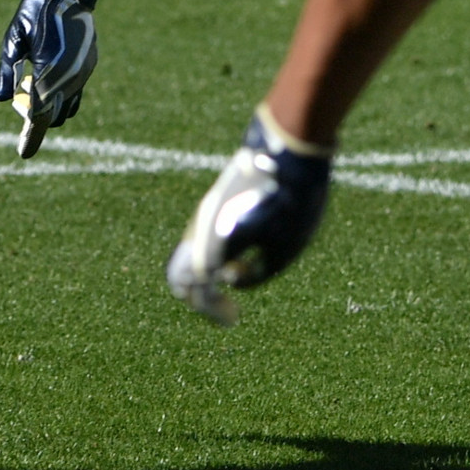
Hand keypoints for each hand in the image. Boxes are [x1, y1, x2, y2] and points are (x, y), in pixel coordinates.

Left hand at [0, 0, 98, 156]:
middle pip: (54, 115)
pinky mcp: (89, 64)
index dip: (31, 137)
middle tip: (21, 91)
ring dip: (50, 104)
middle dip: (36, 115)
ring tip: (32, 78)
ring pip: (67, 105)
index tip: (23, 155)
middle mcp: (71, 77)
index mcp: (50, 73)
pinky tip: (47, 70)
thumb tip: (0, 99)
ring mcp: (83, 72)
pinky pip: (76, 90)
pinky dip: (61, 91)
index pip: (40, 115)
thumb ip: (7, 71)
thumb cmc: (34, 13)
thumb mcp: (13, 40)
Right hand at [164, 109, 333, 325]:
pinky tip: (241, 257)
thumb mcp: (282, 252)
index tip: (233, 318)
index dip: (210, 310)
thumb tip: (233, 277)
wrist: (286, 150)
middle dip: (200, 297)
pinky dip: (212, 257)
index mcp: (211, 248)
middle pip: (181, 274)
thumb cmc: (288, 206)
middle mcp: (199, 229)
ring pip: (190, 254)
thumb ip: (256, 275)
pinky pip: (202, 238)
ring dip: (206, 276)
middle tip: (226, 309)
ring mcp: (205, 212)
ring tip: (237, 283)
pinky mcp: (216, 200)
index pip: (194, 290)